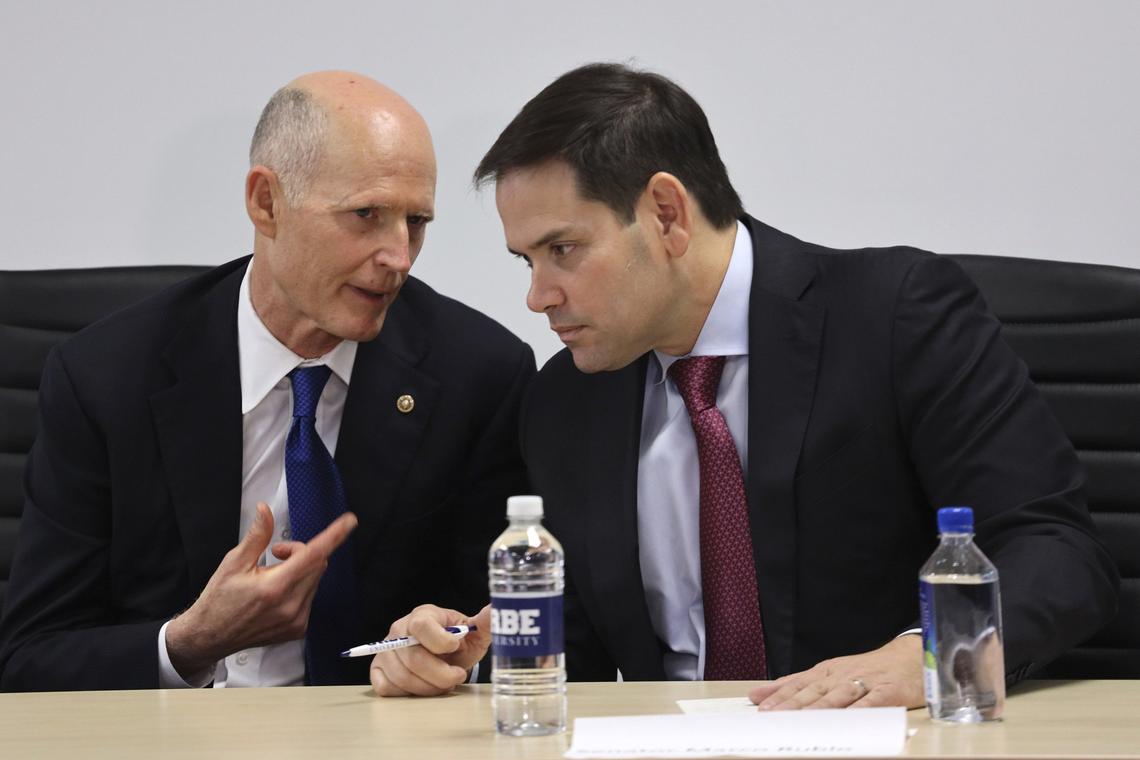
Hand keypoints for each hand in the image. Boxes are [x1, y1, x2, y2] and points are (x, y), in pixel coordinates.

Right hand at [165, 502, 356, 677]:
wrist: (210, 636)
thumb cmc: (219, 599)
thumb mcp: (233, 563)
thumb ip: (256, 536)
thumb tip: (265, 511)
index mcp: (274, 587)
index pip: (313, 554)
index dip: (334, 535)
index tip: (349, 522)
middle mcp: (290, 606)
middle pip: (317, 564)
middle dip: (301, 551)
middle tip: (277, 553)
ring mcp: (296, 620)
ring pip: (315, 580)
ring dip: (301, 570)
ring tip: (272, 576)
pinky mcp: (298, 629)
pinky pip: (310, 597)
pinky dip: (300, 588)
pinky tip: (277, 594)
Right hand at [370, 604, 491, 696]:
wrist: (443, 655)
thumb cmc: (458, 642)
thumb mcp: (474, 632)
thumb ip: (484, 622)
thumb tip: (494, 610)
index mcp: (423, 614)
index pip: (421, 626)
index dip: (441, 642)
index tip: (456, 648)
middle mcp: (399, 629)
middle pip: (414, 658)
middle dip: (440, 675)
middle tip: (457, 676)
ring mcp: (385, 649)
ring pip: (402, 676)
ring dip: (428, 687)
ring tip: (443, 683)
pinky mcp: (378, 669)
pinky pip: (387, 687)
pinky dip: (407, 693)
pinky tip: (422, 686)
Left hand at [748, 634, 923, 709]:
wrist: (909, 657)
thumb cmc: (867, 669)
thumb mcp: (829, 672)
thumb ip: (796, 684)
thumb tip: (759, 694)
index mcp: (826, 671)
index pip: (798, 684)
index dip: (779, 696)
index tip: (761, 708)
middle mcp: (842, 675)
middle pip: (813, 692)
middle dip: (792, 704)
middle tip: (773, 715)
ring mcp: (864, 683)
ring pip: (838, 697)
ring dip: (818, 709)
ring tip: (800, 720)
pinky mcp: (887, 692)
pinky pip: (871, 703)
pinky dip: (858, 711)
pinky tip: (846, 720)